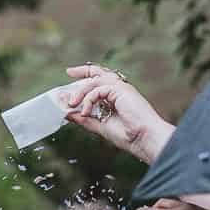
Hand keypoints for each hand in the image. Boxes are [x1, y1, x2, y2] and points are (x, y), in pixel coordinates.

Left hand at [59, 65, 174, 161]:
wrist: (143, 138)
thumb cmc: (127, 135)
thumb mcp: (99, 125)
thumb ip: (83, 118)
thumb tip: (67, 112)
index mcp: (115, 97)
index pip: (98, 83)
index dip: (85, 79)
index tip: (71, 79)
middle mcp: (119, 90)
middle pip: (99, 73)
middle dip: (83, 71)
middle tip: (69, 72)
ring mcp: (121, 88)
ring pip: (95, 81)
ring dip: (80, 92)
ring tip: (72, 105)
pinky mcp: (121, 89)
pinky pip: (98, 89)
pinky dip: (89, 99)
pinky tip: (86, 112)